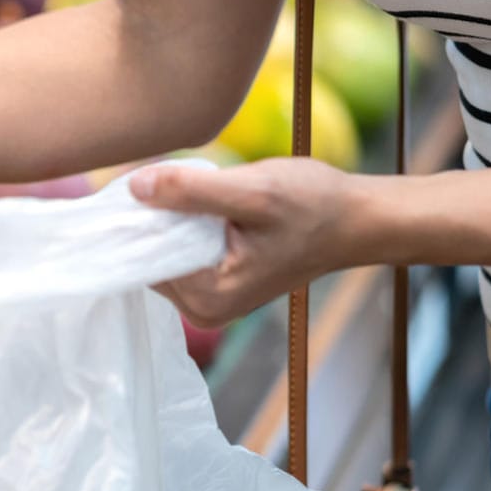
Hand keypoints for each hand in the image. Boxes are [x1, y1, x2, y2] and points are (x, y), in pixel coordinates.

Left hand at [131, 158, 372, 327]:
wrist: (356, 219)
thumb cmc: (313, 206)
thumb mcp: (252, 191)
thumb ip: (190, 191)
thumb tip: (135, 187)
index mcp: (207, 299)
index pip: (143, 257)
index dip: (139, 216)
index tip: (145, 180)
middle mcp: (202, 311)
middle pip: (149, 257)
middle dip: (157, 217)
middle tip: (181, 179)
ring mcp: (208, 302)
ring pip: (162, 252)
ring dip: (171, 218)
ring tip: (202, 190)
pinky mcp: (215, 286)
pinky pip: (180, 252)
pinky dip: (185, 225)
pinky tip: (208, 203)